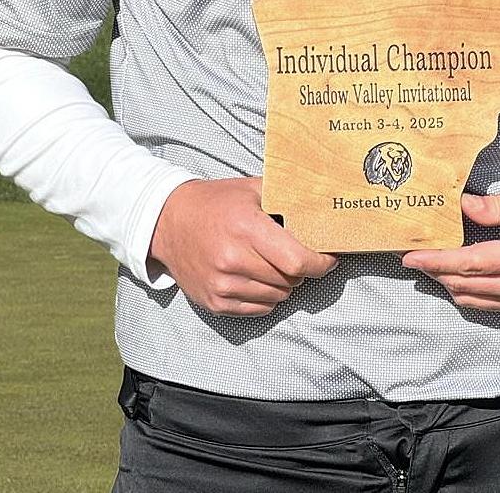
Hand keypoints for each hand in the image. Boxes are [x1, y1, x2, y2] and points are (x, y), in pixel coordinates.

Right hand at [149, 177, 337, 315]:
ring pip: (277, 296)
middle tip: (295, 254)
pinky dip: (267, 296)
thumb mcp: (251, 189)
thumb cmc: (216, 202)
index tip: (330, 259)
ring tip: (272, 263)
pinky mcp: (214, 302)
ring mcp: (222, 285)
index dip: (321, 263)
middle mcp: (233, 259)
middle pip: (290, 279)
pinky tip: (257, 276)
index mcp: (247, 227)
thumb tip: (322, 210)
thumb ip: (285, 200)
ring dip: (284, 283)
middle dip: (301, 269)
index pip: (297, 260)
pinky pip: (259, 309)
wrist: (168, 222)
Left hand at [401, 181, 499, 311]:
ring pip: (475, 300)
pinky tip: (454, 275)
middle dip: (436, 272)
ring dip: (448, 283)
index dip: (437, 260)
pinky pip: (488, 304)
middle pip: (467, 286)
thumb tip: (461, 208)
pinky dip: (467, 291)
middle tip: (411, 257)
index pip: (471, 263)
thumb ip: (496, 206)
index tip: (411, 256)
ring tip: (428, 264)